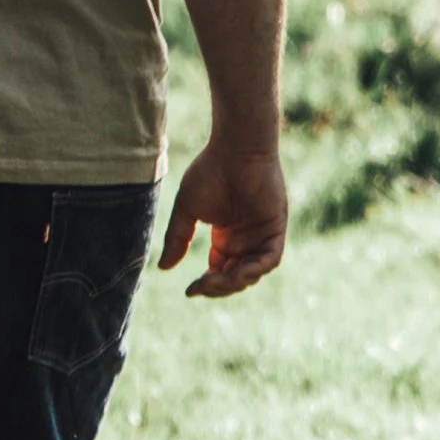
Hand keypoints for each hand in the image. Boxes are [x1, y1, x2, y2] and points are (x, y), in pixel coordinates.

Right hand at [158, 137, 287, 297]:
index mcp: (226, 236)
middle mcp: (245, 239)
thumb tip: (163, 268)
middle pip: (235, 277)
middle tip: (201, 286)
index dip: (207, 285)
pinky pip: (270, 259)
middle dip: (219, 287)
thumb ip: (177, 238)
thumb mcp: (187, 209)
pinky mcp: (275, 229)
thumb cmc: (210, 171)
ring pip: (252, 273)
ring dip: (234, 282)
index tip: (190, 290)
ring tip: (213, 281)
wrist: (236, 148)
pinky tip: (236, 273)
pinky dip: (254, 269)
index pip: (219, 271)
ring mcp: (261, 235)